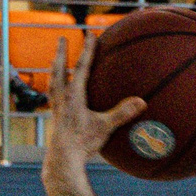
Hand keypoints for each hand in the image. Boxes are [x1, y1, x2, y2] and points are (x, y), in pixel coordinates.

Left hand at [45, 38, 145, 168]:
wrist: (62, 160)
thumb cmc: (82, 143)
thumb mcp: (105, 127)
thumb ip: (122, 113)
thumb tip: (142, 102)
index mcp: (73, 95)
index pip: (80, 67)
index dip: (87, 50)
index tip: (90, 35)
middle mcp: (61, 98)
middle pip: (59, 69)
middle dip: (61, 52)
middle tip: (62, 38)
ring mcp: (55, 108)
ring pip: (53, 81)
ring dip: (55, 68)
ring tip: (56, 61)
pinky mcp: (54, 118)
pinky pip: (53, 97)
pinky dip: (55, 88)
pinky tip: (59, 92)